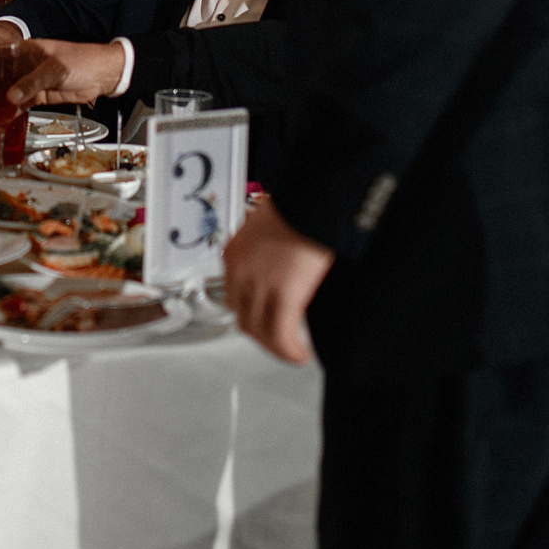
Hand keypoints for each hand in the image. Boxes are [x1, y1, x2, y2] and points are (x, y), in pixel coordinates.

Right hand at [8, 39, 126, 106]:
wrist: (103, 75)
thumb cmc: (82, 60)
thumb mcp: (55, 69)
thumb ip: (32, 83)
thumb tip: (11, 97)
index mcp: (27, 50)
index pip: (0, 55)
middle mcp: (26, 65)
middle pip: (1, 76)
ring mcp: (33, 81)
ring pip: (10, 92)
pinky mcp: (41, 95)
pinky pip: (23, 104)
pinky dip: (13, 112)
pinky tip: (3, 120)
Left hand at [223, 199, 332, 365]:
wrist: (316, 193)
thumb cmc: (303, 203)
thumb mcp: (274, 228)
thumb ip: (271, 252)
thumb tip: (284, 268)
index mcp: (236, 251)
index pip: (233, 294)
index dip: (250, 311)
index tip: (264, 318)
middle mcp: (240, 268)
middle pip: (241, 317)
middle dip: (261, 333)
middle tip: (279, 339)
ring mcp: (260, 282)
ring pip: (257, 331)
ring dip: (275, 345)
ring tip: (291, 350)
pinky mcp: (284, 293)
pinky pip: (280, 336)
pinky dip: (289, 351)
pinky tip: (301, 354)